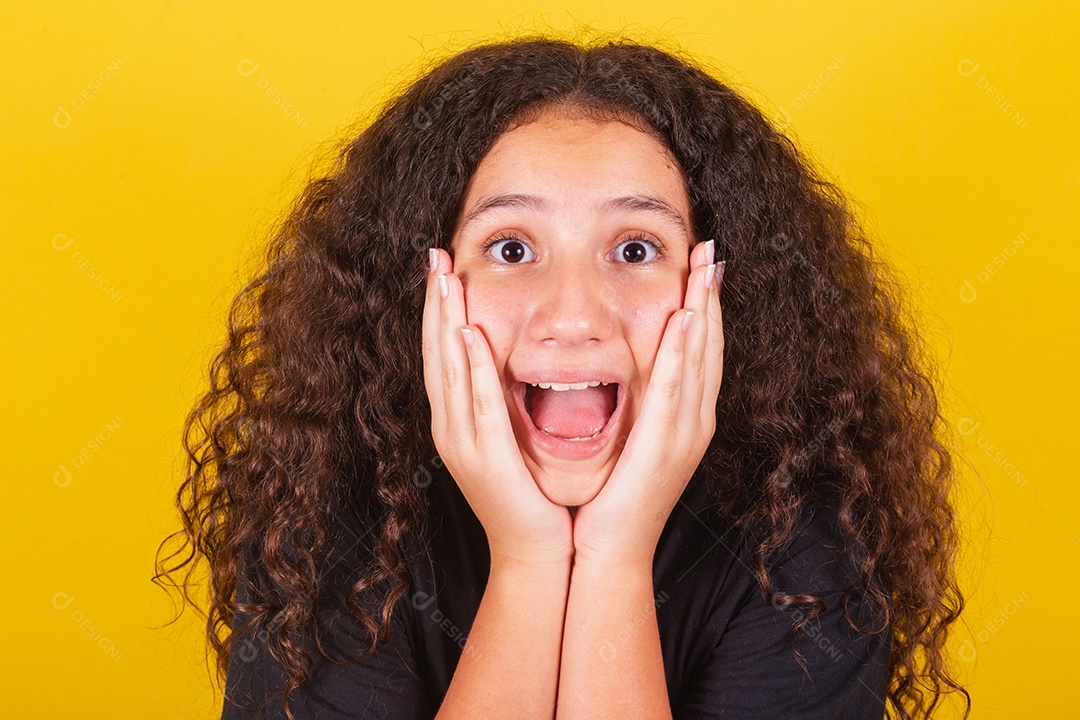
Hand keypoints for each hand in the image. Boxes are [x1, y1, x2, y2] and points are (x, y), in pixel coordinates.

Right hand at [422, 248, 573, 568]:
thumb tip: (508, 358)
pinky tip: (470, 337)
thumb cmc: (530, 494)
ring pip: (449, 372)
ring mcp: (464, 444)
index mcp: (458, 421)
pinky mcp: (486, 458)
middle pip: (436, 354)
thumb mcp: (512, 438)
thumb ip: (504, 400)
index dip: (439, 310)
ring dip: (445, 323)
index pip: (443, 354)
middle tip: (435, 257)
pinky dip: (472, 369)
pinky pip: (478, 405)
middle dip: (435, 304)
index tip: (442, 269)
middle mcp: (452, 428)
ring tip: (444, 281)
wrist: (534, 550)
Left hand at [571, 240, 724, 565]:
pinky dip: (682, 352)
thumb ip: (634, 407)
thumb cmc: (612, 497)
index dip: (704, 306)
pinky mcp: (665, 444)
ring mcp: (686, 432)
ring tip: (705, 265)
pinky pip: (675, 388)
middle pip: (708, 345)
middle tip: (712, 249)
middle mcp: (694, 420)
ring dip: (704, 308)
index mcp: (685, 418)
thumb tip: (625, 372)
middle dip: (711, 295)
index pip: (700, 351)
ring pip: (700, 358)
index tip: (702, 267)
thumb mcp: (628, 442)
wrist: (611, 549)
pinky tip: (685, 319)